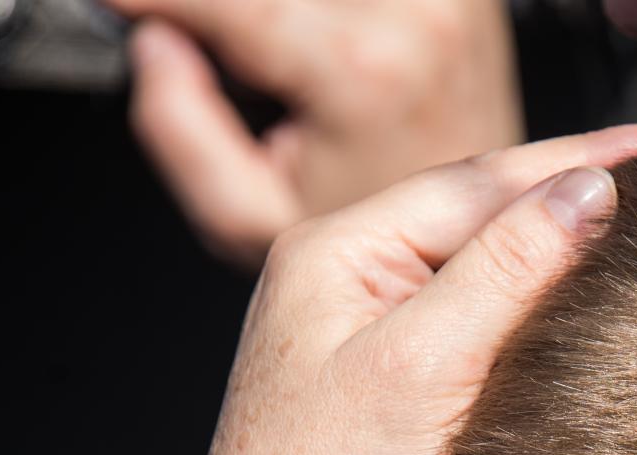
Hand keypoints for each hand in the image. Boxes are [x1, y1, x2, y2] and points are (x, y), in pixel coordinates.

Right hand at [114, 0, 523, 266]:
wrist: (480, 249)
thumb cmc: (380, 248)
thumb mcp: (251, 219)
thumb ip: (182, 128)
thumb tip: (156, 44)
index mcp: (361, 69)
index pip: (234, 2)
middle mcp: (420, 17)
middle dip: (226, 12)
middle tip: (192, 41)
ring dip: (277, 16)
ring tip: (260, 68)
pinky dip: (322, 17)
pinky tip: (300, 46)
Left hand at [164, 121, 636, 454]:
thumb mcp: (421, 367)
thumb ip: (505, 270)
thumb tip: (592, 192)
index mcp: (333, 250)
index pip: (483, 179)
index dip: (585, 161)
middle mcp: (345, 282)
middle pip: (485, 217)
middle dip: (581, 197)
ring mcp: (366, 339)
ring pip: (487, 273)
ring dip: (565, 255)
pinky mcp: (392, 396)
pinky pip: (481, 329)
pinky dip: (540, 315)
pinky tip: (594, 312)